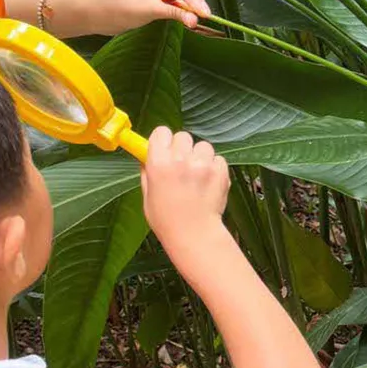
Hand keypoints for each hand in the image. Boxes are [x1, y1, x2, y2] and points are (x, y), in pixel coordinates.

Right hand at [140, 127, 230, 247]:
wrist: (195, 236)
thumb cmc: (167, 221)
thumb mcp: (147, 196)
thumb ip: (147, 173)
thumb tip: (146, 159)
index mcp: (159, 164)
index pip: (161, 132)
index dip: (163, 141)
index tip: (164, 149)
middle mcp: (180, 160)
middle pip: (182, 136)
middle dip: (181, 148)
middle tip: (181, 165)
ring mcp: (202, 165)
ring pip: (202, 145)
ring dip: (199, 156)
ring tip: (197, 175)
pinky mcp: (220, 171)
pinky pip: (217, 158)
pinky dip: (214, 167)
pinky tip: (208, 182)